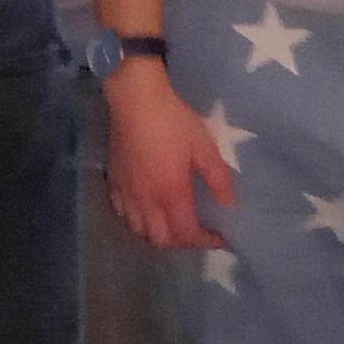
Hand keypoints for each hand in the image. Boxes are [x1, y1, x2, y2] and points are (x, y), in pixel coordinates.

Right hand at [105, 58, 230, 250]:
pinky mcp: (113, 183)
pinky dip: (137, 222)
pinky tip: (148, 211)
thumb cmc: (174, 122)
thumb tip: (230, 205)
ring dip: (159, 235)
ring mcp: (126, 194)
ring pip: (139, 231)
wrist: (136, 100)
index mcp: (171, 193)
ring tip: (175, 224)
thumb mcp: (205, 147)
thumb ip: (219, 178)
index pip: (186, 233)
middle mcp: (146, 200)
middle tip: (199, 231)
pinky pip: (122, 215)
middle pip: (161, 240)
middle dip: (182, 243)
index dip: (205, 241)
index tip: (220, 237)